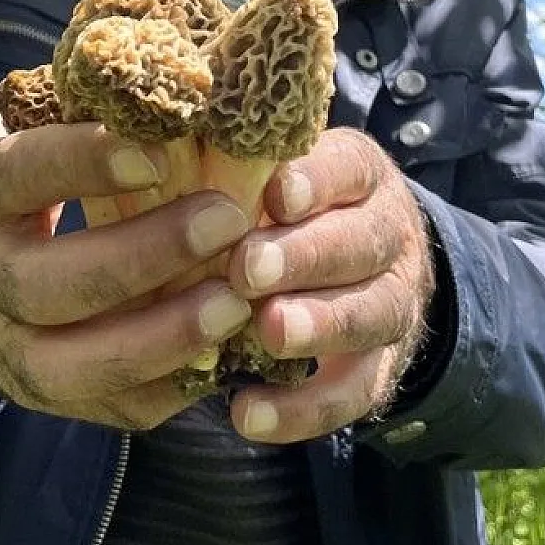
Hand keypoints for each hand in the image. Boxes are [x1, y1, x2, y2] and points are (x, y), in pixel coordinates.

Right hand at [0, 111, 254, 429]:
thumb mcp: (9, 136)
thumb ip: (72, 109)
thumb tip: (172, 57)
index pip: (18, 176)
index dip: (82, 163)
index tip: (156, 149)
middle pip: (52, 283)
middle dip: (146, 256)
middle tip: (228, 222)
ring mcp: (4, 351)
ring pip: (77, 365)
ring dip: (164, 337)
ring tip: (239, 301)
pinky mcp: (42, 399)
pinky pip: (108, 409)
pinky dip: (170, 387)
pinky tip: (226, 354)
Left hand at [224, 127, 435, 442]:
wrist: (369, 263)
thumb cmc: (291, 206)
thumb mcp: (277, 166)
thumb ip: (233, 157)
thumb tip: (156, 129)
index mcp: (357, 173)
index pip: (348, 167)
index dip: (316, 180)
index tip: (275, 191)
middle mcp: (385, 233)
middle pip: (361, 242)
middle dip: (305, 256)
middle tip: (248, 268)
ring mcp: (388, 302)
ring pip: (369, 314)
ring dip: (317, 325)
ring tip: (267, 332)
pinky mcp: (377, 365)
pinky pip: (352, 392)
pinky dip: (304, 409)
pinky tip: (248, 415)